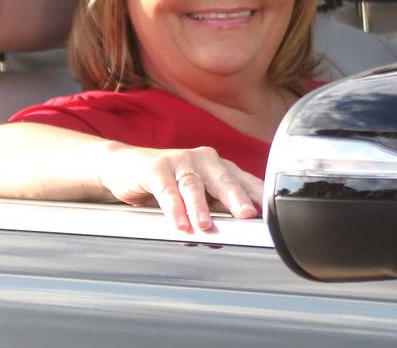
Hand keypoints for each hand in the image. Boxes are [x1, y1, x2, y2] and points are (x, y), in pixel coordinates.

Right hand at [99, 145, 262, 231]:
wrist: (124, 166)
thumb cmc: (167, 182)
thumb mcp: (196, 197)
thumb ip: (214, 213)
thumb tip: (230, 236)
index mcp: (220, 167)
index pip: (245, 181)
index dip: (258, 196)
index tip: (272, 214)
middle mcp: (204, 159)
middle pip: (224, 179)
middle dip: (237, 197)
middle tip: (246, 215)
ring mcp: (180, 160)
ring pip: (194, 185)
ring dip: (200, 207)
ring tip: (206, 226)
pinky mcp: (156, 167)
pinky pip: (166, 190)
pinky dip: (173, 208)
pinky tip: (178, 223)